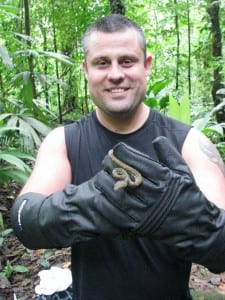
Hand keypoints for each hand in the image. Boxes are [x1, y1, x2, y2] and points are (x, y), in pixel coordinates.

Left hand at [95, 137, 224, 271]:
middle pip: (126, 178)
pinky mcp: (139, 226)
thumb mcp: (182, 171)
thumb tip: (157, 139)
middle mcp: (154, 195)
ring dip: (105, 186)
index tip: (116, 149)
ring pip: (119, 197)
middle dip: (112, 167)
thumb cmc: (186, 193)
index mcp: (164, 179)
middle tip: (105, 162)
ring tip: (99, 177)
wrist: (194, 224)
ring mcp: (146, 212)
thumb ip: (170, 154)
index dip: (124, 154)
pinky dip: (105, 207)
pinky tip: (99, 198)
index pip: (139, 162)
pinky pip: (117, 217)